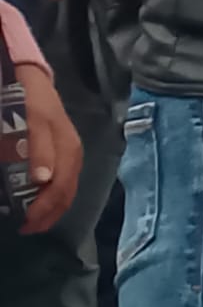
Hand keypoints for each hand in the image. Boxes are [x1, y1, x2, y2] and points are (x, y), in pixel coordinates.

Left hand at [15, 63, 81, 234]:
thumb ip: (39, 150)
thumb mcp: (32, 123)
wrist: (30, 78)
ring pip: (68, 185)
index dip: (44, 208)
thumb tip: (43, 180)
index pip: (60, 187)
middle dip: (49, 213)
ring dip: (54, 206)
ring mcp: (70, 149)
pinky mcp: (65, 147)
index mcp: (68, 148)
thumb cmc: (28, 102)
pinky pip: (66, 177)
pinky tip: (44, 198)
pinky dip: (57, 193)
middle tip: (27, 228)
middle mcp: (73, 152)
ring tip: (35, 220)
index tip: (24, 224)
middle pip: (68, 189)